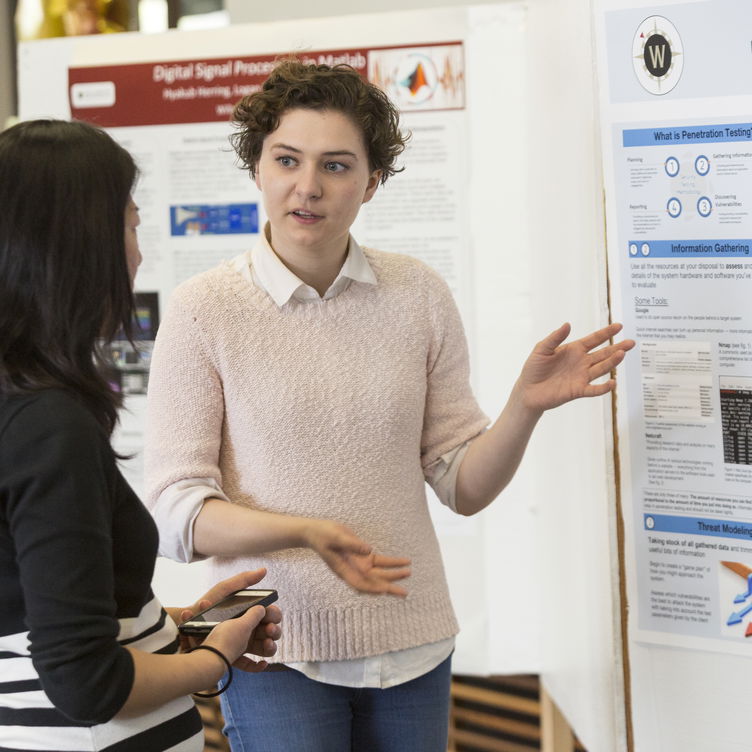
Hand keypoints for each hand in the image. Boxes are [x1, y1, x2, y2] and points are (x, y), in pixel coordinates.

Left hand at [177, 569, 282, 671]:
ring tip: (266, 644)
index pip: (267, 613)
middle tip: (269, 631)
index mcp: (245, 611)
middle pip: (268, 630)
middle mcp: (244, 627)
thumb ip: (243, 581)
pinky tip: (262, 664)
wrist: (182, 631)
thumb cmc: (203, 608)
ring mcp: (239, 644)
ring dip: (269, 646)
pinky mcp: (232, 658)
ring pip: (263, 647)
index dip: (273, 615)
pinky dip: (258, 666)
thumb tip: (264, 570)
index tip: (272, 617)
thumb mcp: (224, 590)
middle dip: (273, 630)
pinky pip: (249, 664)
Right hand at [305, 520, 410, 596]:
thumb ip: (352, 544)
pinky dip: (390, 563)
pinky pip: (379, 562)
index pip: (360, 584)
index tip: (385, 590)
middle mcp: (353, 571)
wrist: (317, 532)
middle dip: (389, 587)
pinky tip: (402, 563)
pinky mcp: (362, 556)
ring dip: (393, 574)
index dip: (372, 589)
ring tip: (408, 572)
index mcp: (344, 571)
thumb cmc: (323, 535)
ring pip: (379, 573)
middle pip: (374, 582)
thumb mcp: (336, 538)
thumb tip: (370, 550)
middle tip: (405, 593)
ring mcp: (358, 564)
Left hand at [516, 322, 634, 411]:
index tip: (619, 326)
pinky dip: (603, 387)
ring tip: (622, 354)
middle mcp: (581, 362)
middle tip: (631, 342)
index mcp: (574, 350)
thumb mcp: (542, 349)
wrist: (528, 390)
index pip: (594, 339)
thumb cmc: (534, 368)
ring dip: (612, 362)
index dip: (606, 333)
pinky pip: (594, 389)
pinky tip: (612, 382)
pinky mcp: (578, 390)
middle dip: (617, 347)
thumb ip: (555, 338)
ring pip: (601, 368)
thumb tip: (568, 324)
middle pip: (603, 353)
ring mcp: (581, 376)